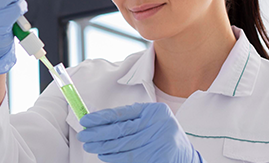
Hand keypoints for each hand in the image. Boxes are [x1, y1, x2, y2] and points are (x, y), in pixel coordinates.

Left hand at [78, 103, 203, 162]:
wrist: (185, 154)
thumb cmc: (161, 134)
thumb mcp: (149, 119)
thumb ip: (128, 118)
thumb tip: (97, 121)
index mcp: (154, 111)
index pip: (122, 113)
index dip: (101, 117)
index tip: (86, 120)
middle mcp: (158, 124)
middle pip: (121, 130)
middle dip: (98, 133)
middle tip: (83, 136)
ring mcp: (159, 142)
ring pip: (124, 146)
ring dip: (104, 147)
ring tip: (90, 146)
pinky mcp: (159, 157)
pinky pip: (131, 158)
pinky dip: (115, 158)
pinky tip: (105, 156)